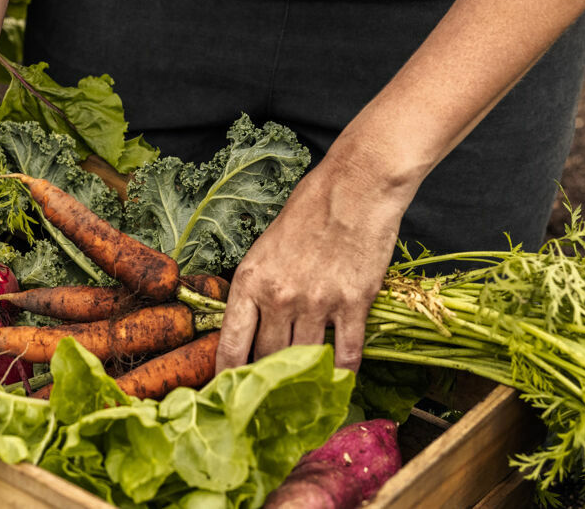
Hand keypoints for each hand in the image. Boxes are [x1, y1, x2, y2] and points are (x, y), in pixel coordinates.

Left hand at [215, 157, 410, 371]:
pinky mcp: (353, 304)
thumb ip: (257, 286)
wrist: (356, 188)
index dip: (228, 376)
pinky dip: (342, 372)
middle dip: (268, 378)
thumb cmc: (310, 208)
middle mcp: (279, 297)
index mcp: (250, 281)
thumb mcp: (266, 246)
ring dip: (304, 376)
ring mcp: (317, 303)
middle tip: (271, 394)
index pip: (231, 345)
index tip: (230, 392)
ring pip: (304, 359)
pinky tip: (339, 381)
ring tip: (304, 392)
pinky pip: (346, 353)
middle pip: (267, 357)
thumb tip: (252, 323)